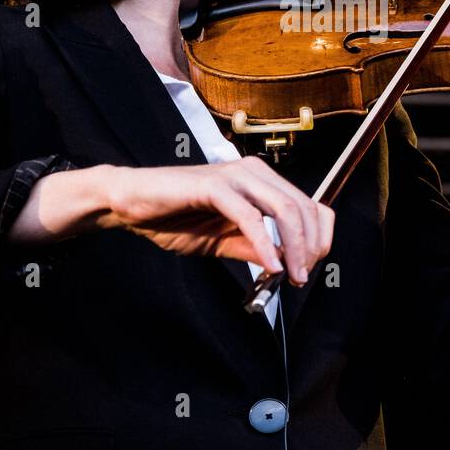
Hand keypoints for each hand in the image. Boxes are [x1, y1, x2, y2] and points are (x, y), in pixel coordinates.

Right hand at [101, 156, 333, 286]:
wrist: (131, 202)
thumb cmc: (173, 216)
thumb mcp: (223, 240)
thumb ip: (254, 248)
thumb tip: (285, 265)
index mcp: (260, 181)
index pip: (309, 204)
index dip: (318, 237)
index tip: (311, 267)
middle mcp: (253, 172)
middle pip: (303, 207)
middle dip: (310, 247)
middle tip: (302, 277)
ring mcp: (235, 176)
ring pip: (284, 209)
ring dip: (294, 247)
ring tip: (291, 275)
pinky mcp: (214, 186)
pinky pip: (250, 217)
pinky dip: (264, 243)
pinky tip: (268, 265)